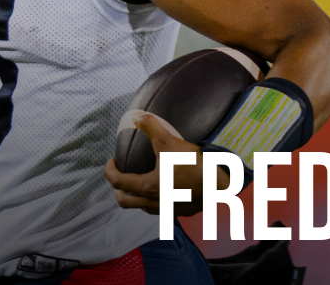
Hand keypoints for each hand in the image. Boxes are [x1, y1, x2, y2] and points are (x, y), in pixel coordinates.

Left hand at [103, 111, 227, 215]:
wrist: (219, 186)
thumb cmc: (193, 165)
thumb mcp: (170, 141)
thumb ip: (152, 127)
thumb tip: (137, 116)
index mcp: (147, 186)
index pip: (117, 182)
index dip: (109, 171)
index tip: (112, 162)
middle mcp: (153, 202)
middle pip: (124, 202)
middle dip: (117, 189)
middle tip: (120, 175)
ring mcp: (166, 210)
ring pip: (141, 207)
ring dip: (134, 196)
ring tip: (138, 182)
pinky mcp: (179, 212)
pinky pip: (158, 209)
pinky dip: (151, 201)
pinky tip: (160, 190)